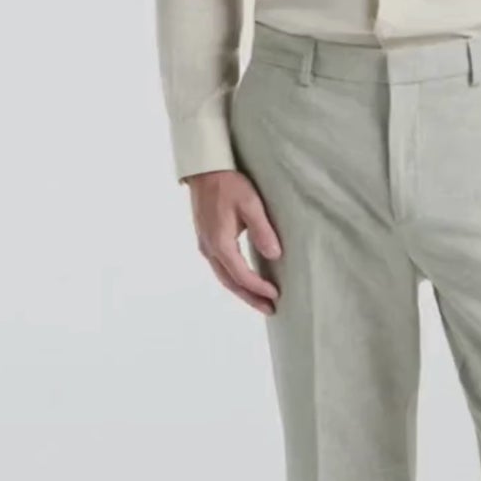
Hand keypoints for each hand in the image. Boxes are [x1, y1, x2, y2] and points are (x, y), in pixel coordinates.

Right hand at [182, 168, 283, 314]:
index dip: (258, 287)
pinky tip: (245, 281)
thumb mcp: (250, 204)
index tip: (275, 295)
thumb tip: (275, 255)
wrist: (204, 170)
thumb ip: (262, 231)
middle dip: (250, 298)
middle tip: (269, 310)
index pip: (241, 275)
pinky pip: (220, 268)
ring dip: (242, 291)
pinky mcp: (206, 240)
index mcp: (220, 243)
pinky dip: (234, 279)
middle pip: (230, 283)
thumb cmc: (228, 184)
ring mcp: (205, 246)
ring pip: (224, 277)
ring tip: (260, 301)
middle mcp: (209, 249)